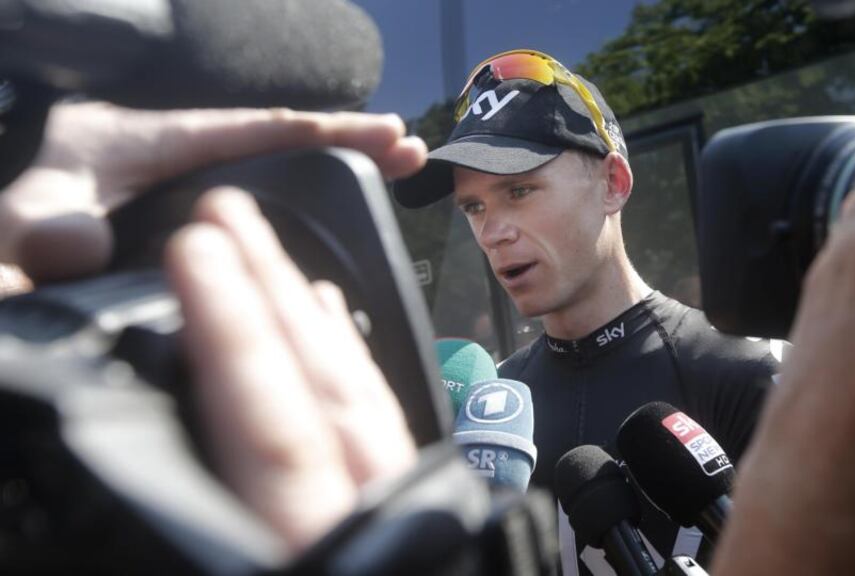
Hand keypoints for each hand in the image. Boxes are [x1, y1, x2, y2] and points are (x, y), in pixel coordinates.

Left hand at [0, 102, 426, 280]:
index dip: (317, 133)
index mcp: (143, 143)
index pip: (246, 131)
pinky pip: (262, 197)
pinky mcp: (187, 217)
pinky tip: (344, 211)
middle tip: (409, 148)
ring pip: (276, 168)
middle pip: (276, 140)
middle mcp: (173, 155)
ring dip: (338, 167)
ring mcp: (184, 187)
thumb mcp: (17, 227)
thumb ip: (41, 232)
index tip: (377, 137)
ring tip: (399, 166)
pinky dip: (310, 197)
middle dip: (347, 141)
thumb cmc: (10, 239)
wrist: (10, 253)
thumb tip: (79, 247)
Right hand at [165, 187, 417, 553]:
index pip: (276, 428)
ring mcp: (389, 515)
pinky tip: (324, 315)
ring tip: (263, 249)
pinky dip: (346, 360)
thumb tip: (151, 451)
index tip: (200, 254)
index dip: (237, 335)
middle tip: (226, 216)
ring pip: (355, 396)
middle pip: (325, 387)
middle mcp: (371, 523)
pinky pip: (374, 421)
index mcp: (321, 551)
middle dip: (271, 293)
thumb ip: (202, 522)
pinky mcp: (394, 514)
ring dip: (305, 314)